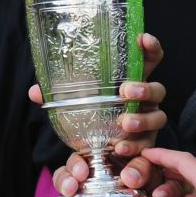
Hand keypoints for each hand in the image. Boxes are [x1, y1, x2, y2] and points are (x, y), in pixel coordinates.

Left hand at [26, 33, 167, 195]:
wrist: (99, 156)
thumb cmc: (92, 122)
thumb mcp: (76, 106)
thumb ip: (59, 98)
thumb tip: (36, 91)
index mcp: (132, 83)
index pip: (149, 60)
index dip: (150, 48)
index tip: (142, 39)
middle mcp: (146, 102)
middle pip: (158, 89)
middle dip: (145, 88)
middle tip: (127, 91)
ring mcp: (150, 124)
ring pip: (159, 117)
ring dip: (143, 119)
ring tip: (125, 124)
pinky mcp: (148, 147)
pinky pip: (149, 147)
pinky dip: (136, 148)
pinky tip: (121, 148)